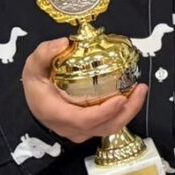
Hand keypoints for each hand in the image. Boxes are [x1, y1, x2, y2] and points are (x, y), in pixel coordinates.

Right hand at [22, 38, 148, 143]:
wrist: (35, 104)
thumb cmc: (36, 87)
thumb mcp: (32, 68)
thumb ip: (44, 54)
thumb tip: (63, 43)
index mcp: (58, 114)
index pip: (85, 120)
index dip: (105, 112)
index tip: (121, 98)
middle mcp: (72, 127)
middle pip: (105, 127)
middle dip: (128, 111)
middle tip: (140, 89)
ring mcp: (82, 131)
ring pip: (111, 127)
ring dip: (130, 111)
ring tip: (141, 90)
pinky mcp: (91, 129)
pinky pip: (110, 124)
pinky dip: (124, 111)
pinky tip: (132, 95)